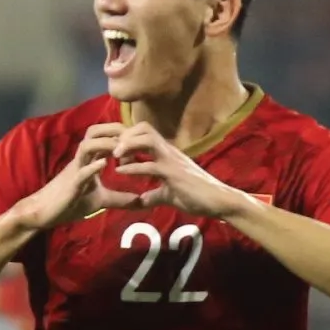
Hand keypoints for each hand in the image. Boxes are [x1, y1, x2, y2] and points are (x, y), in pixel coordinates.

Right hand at [14, 123, 140, 229]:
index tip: (138, 142)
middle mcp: (82, 160)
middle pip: (94, 132)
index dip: (122, 134)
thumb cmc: (71, 202)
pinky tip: (105, 164)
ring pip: (86, 146)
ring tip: (121, 151)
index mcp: (89, 160)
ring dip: (104, 144)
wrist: (45, 212)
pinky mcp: (71, 185)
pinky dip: (93, 166)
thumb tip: (140, 202)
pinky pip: (81, 172)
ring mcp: (75, 171)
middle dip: (114, 129)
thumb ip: (119, 199)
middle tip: (132, 139)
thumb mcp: (100, 200)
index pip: (104, 136)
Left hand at [113, 122, 244, 217]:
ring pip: (147, 139)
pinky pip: (150, 166)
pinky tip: (120, 171)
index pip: (145, 133)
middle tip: (110, 149)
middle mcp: (168, 152)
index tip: (115, 151)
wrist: (218, 201)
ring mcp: (171, 161)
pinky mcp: (173, 174)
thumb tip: (143, 200)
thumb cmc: (197, 197)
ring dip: (128, 145)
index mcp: (167, 154)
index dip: (127, 138)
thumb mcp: (170, 194)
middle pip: (144, 128)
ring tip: (114, 155)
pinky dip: (133, 167)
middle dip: (124, 135)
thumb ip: (155, 194)